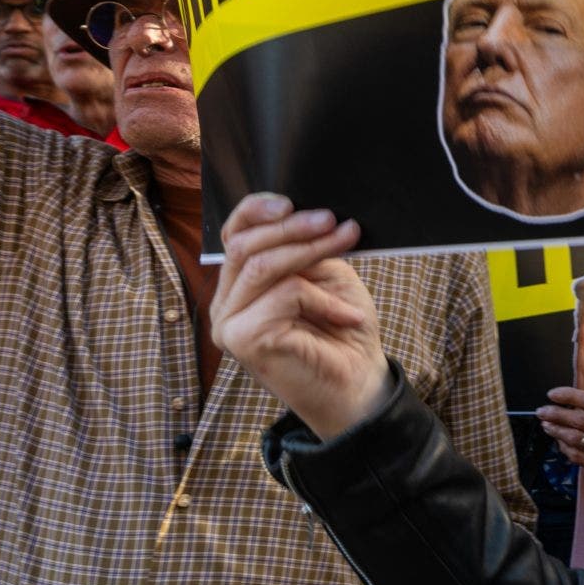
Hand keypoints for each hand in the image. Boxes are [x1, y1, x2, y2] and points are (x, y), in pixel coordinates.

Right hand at [212, 194, 388, 437]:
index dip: (256, 210)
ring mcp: (228, 324)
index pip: (233, 235)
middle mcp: (225, 305)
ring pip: (261, 265)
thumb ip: (304, 248)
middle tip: (336, 221)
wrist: (358, 384)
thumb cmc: (342, 330)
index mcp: (240, 286)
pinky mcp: (243, 340)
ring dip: (311, 248)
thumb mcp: (325, 276)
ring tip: (349, 241)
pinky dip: (323, 298)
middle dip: (294, 227)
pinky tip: (348, 314)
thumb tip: (307, 211)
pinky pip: (283, 295)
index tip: (291, 200)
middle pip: (244, 245)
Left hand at [541, 388, 583, 488]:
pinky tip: (560, 442)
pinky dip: (565, 448)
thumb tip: (575, 403)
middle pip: (579, 418)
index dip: (568, 396)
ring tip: (546, 425)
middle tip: (542, 410)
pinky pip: (578, 456)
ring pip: (575, 438)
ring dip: (556, 430)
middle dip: (556, 413)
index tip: (553, 394)